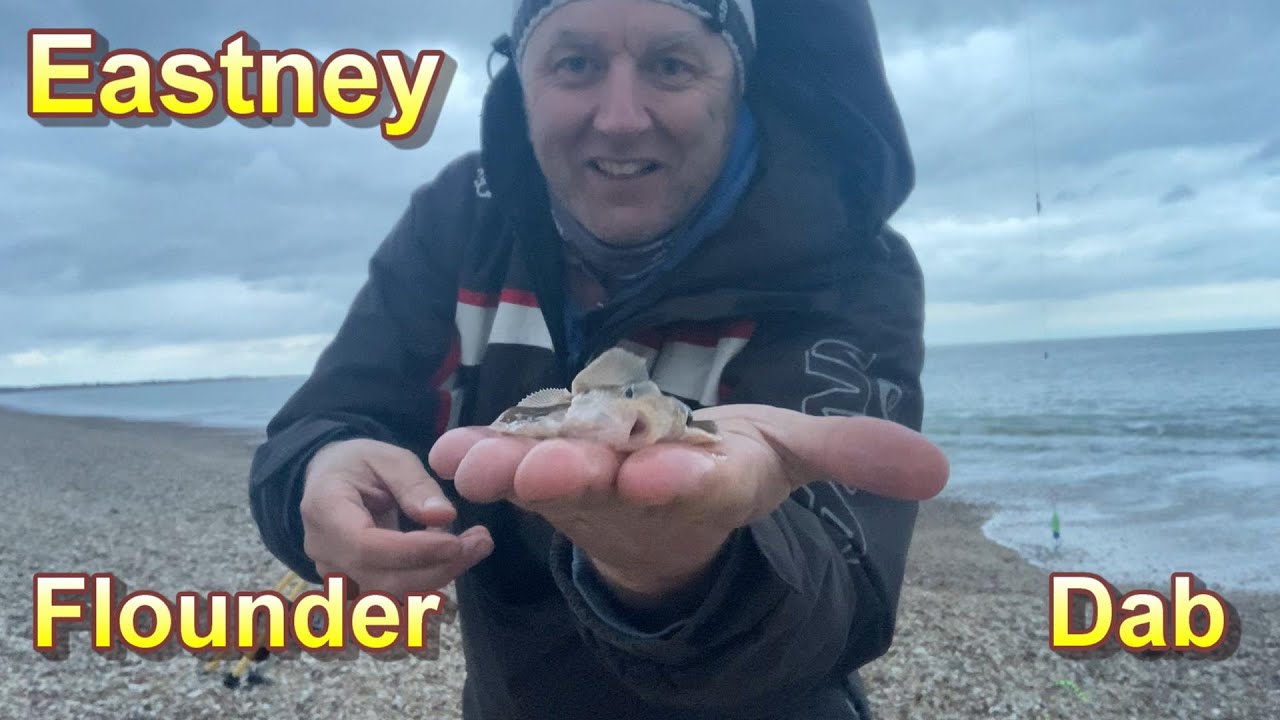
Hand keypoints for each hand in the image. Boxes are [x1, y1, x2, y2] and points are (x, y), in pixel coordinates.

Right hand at [299, 438, 493, 598]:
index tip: (456, 542)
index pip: (366, 548)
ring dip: (438, 577)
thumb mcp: (388, 457)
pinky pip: (393, 598)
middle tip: (481, 543)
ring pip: (391, 597)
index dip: (413, 552)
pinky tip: (452, 557)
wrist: (329, 483)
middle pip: (382, 581)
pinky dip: (427, 581)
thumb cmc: (358, 464)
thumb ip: (415, 484)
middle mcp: (323, 552)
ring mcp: (334, 576)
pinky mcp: (353, 589)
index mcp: (324, 511)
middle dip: (438, 568)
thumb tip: (444, 516)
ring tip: (475, 546)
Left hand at [428, 405, 946, 607]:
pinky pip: (509, 464)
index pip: (708, 486)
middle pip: (616, 486)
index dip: (688, 481)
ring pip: (552, 480)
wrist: (660, 495)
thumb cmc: (724, 466)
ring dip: (514, 472)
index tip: (665, 475)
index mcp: (714, 482)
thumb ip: (855, 453)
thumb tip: (941, 470)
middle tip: (549, 472)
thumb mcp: (791, 453)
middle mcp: (646, 493)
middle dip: (585, 476)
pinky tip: (441, 448)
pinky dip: (477, 457)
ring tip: (476, 467)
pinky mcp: (543, 469)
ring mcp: (589, 487)